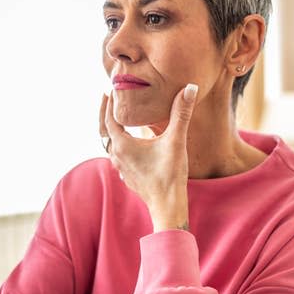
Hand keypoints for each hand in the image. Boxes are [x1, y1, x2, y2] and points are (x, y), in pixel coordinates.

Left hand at [101, 84, 197, 231]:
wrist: (168, 206)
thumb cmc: (170, 174)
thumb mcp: (176, 141)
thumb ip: (181, 113)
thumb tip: (189, 88)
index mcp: (122, 145)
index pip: (109, 118)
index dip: (109, 103)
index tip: (110, 89)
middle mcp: (117, 156)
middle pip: (104, 130)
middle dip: (105, 113)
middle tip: (107, 98)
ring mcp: (121, 167)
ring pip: (110, 144)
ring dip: (111, 129)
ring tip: (117, 117)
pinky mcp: (128, 176)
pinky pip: (118, 155)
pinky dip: (119, 143)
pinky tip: (129, 143)